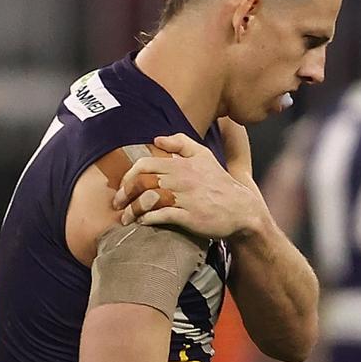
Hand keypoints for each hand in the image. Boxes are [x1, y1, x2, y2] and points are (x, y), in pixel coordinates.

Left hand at [112, 133, 264, 238]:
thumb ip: (181, 142)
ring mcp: (185, 198)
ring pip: (148, 200)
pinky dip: (147, 220)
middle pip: (142, 182)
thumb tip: (156, 139)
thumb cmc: (219, 183)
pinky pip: (161, 216)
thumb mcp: (204, 156)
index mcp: (182, 164)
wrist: (241, 209)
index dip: (129, 175)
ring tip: (126, 218)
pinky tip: (143, 223)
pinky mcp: (189, 217)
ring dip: (133, 210)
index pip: (145, 164)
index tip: (124, 186)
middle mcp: (182, 179)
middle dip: (125, 194)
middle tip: (119, 204)